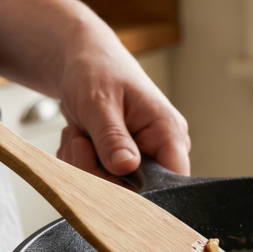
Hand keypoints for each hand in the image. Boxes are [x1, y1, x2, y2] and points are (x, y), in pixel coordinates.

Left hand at [0, 0, 189, 177]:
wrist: (79, 60)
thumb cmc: (96, 69)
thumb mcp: (99, 101)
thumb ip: (113, 137)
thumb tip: (125, 168)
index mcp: (168, 131)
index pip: (174, 180)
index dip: (142, 191)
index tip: (107, 174)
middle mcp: (159, 148)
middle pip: (136, 191)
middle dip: (98, 172)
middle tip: (80, 143)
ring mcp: (140, 157)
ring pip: (111, 188)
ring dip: (83, 166)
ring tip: (79, 133)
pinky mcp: (121, 162)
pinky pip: (97, 180)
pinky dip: (79, 164)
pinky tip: (78, 139)